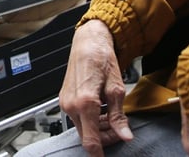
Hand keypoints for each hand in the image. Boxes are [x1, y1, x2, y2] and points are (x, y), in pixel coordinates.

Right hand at [58, 20, 132, 156]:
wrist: (88, 43)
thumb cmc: (101, 59)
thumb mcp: (117, 89)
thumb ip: (119, 116)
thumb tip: (124, 135)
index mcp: (86, 103)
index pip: (91, 141)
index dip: (100, 154)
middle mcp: (71, 105)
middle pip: (86, 137)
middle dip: (104, 139)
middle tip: (120, 131)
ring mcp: (66, 102)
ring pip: (82, 128)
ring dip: (97, 129)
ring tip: (112, 118)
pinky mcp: (64, 99)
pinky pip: (78, 118)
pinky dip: (90, 120)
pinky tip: (101, 110)